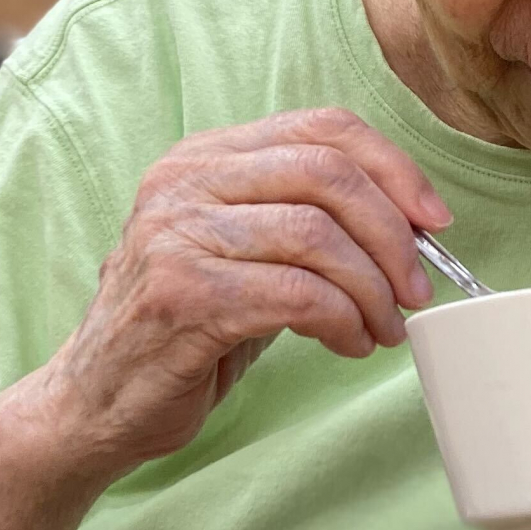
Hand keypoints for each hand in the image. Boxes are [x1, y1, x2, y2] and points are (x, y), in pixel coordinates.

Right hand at [44, 109, 448, 475]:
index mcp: (204, 157)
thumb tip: (412, 226)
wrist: (95, 402)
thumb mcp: (243, 253)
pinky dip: (344, 321)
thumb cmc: (184, 329)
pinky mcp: (184, 296)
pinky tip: (351, 343)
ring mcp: (177, 236)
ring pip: (318, 236)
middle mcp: (184, 183)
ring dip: (372, 289)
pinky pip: (298, 295)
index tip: (435, 222)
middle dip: (393, 236)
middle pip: (328, 175)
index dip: (394, 168)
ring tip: (384, 327)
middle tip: (416, 289)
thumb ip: (307, 222)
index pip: (323, 127)